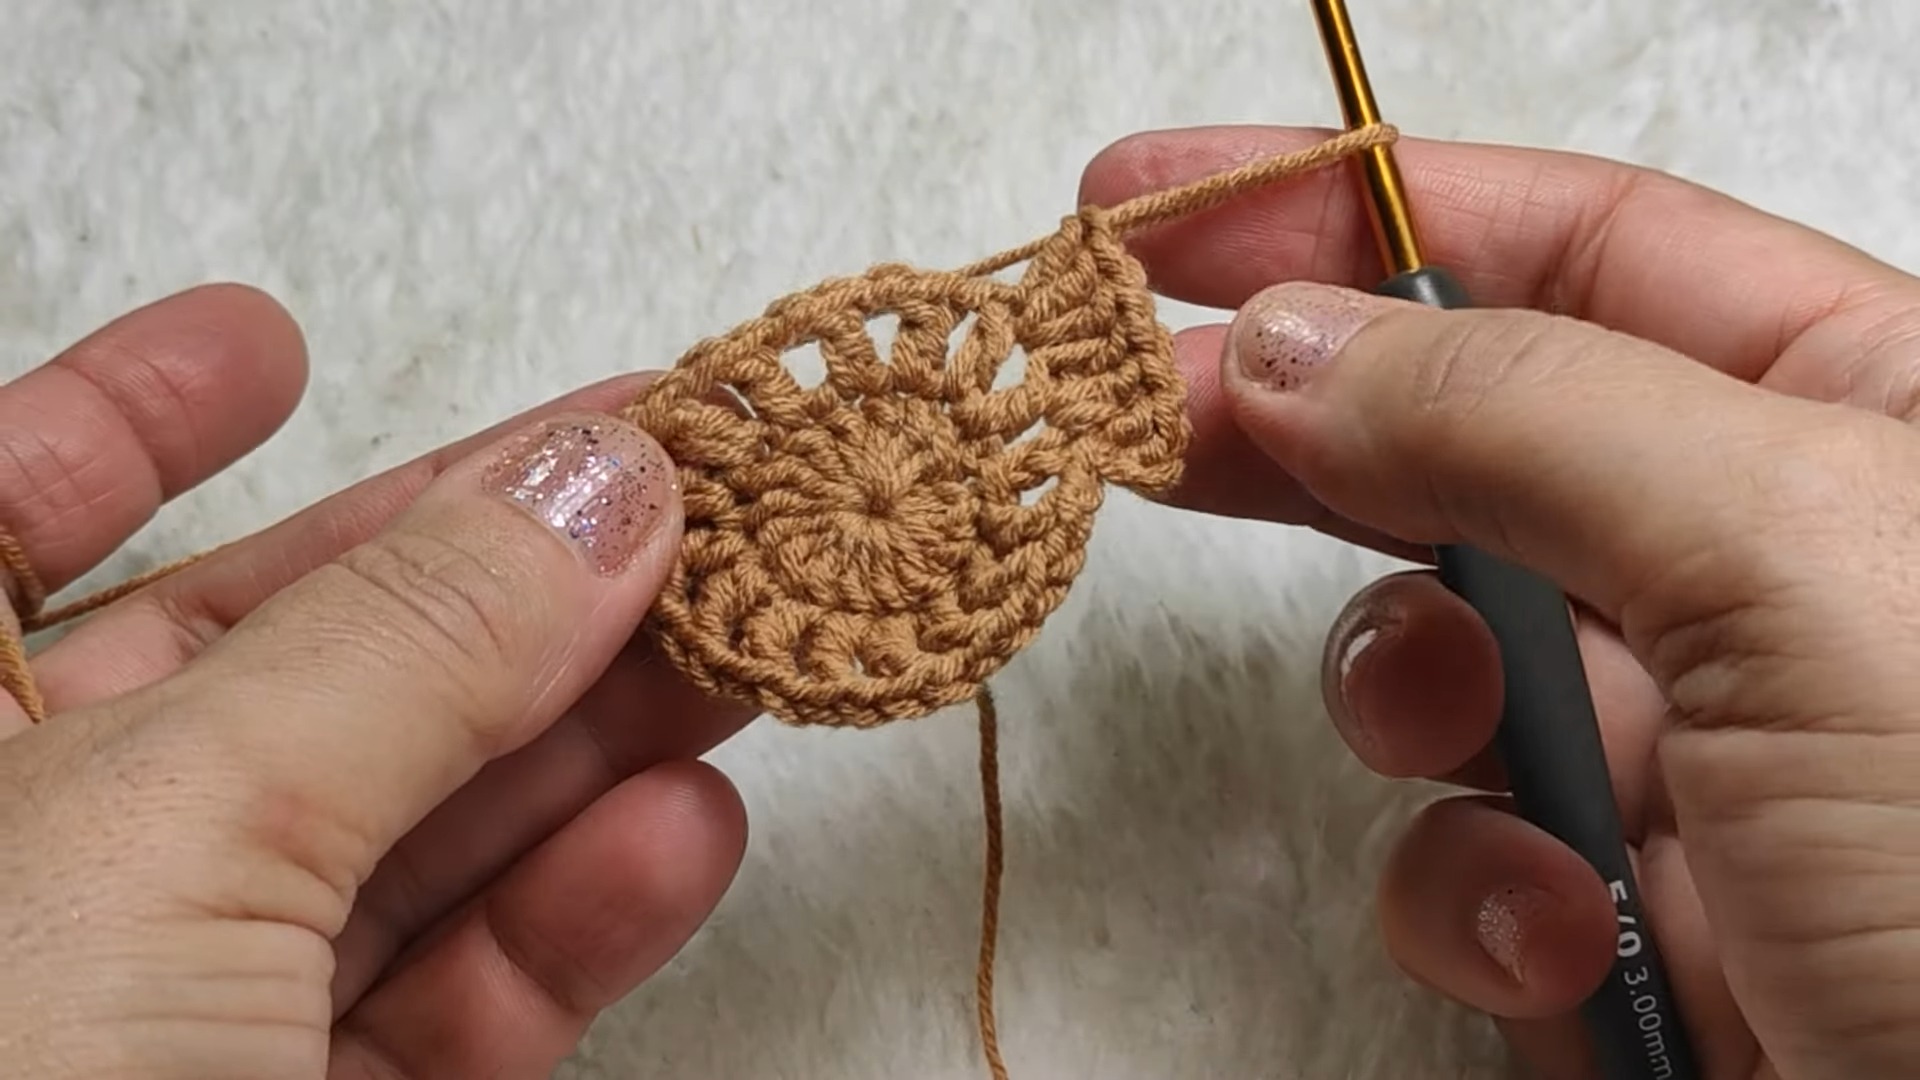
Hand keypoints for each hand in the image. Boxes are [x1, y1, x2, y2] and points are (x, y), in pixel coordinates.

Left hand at [0, 286, 756, 1077]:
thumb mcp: (170, 822)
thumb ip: (403, 649)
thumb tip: (599, 486)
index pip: (12, 533)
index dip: (129, 419)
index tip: (269, 342)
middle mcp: (46, 863)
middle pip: (285, 671)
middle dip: (485, 574)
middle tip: (676, 483)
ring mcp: (180, 1004)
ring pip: (405, 834)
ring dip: (587, 737)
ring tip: (741, 639)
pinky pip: (451, 1000)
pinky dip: (576, 918)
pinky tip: (680, 829)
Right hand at [1082, 127, 1919, 1077]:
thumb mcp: (1794, 557)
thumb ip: (1522, 413)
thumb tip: (1293, 342)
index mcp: (1868, 419)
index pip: (1576, 248)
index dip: (1362, 209)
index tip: (1171, 210)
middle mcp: (1771, 572)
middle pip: (1467, 436)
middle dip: (1301, 427)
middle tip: (1138, 405)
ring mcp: (1699, 747)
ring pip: (1443, 662)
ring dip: (1410, 698)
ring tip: (1452, 732)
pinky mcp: (1638, 910)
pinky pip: (1474, 856)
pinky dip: (1481, 895)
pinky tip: (1568, 936)